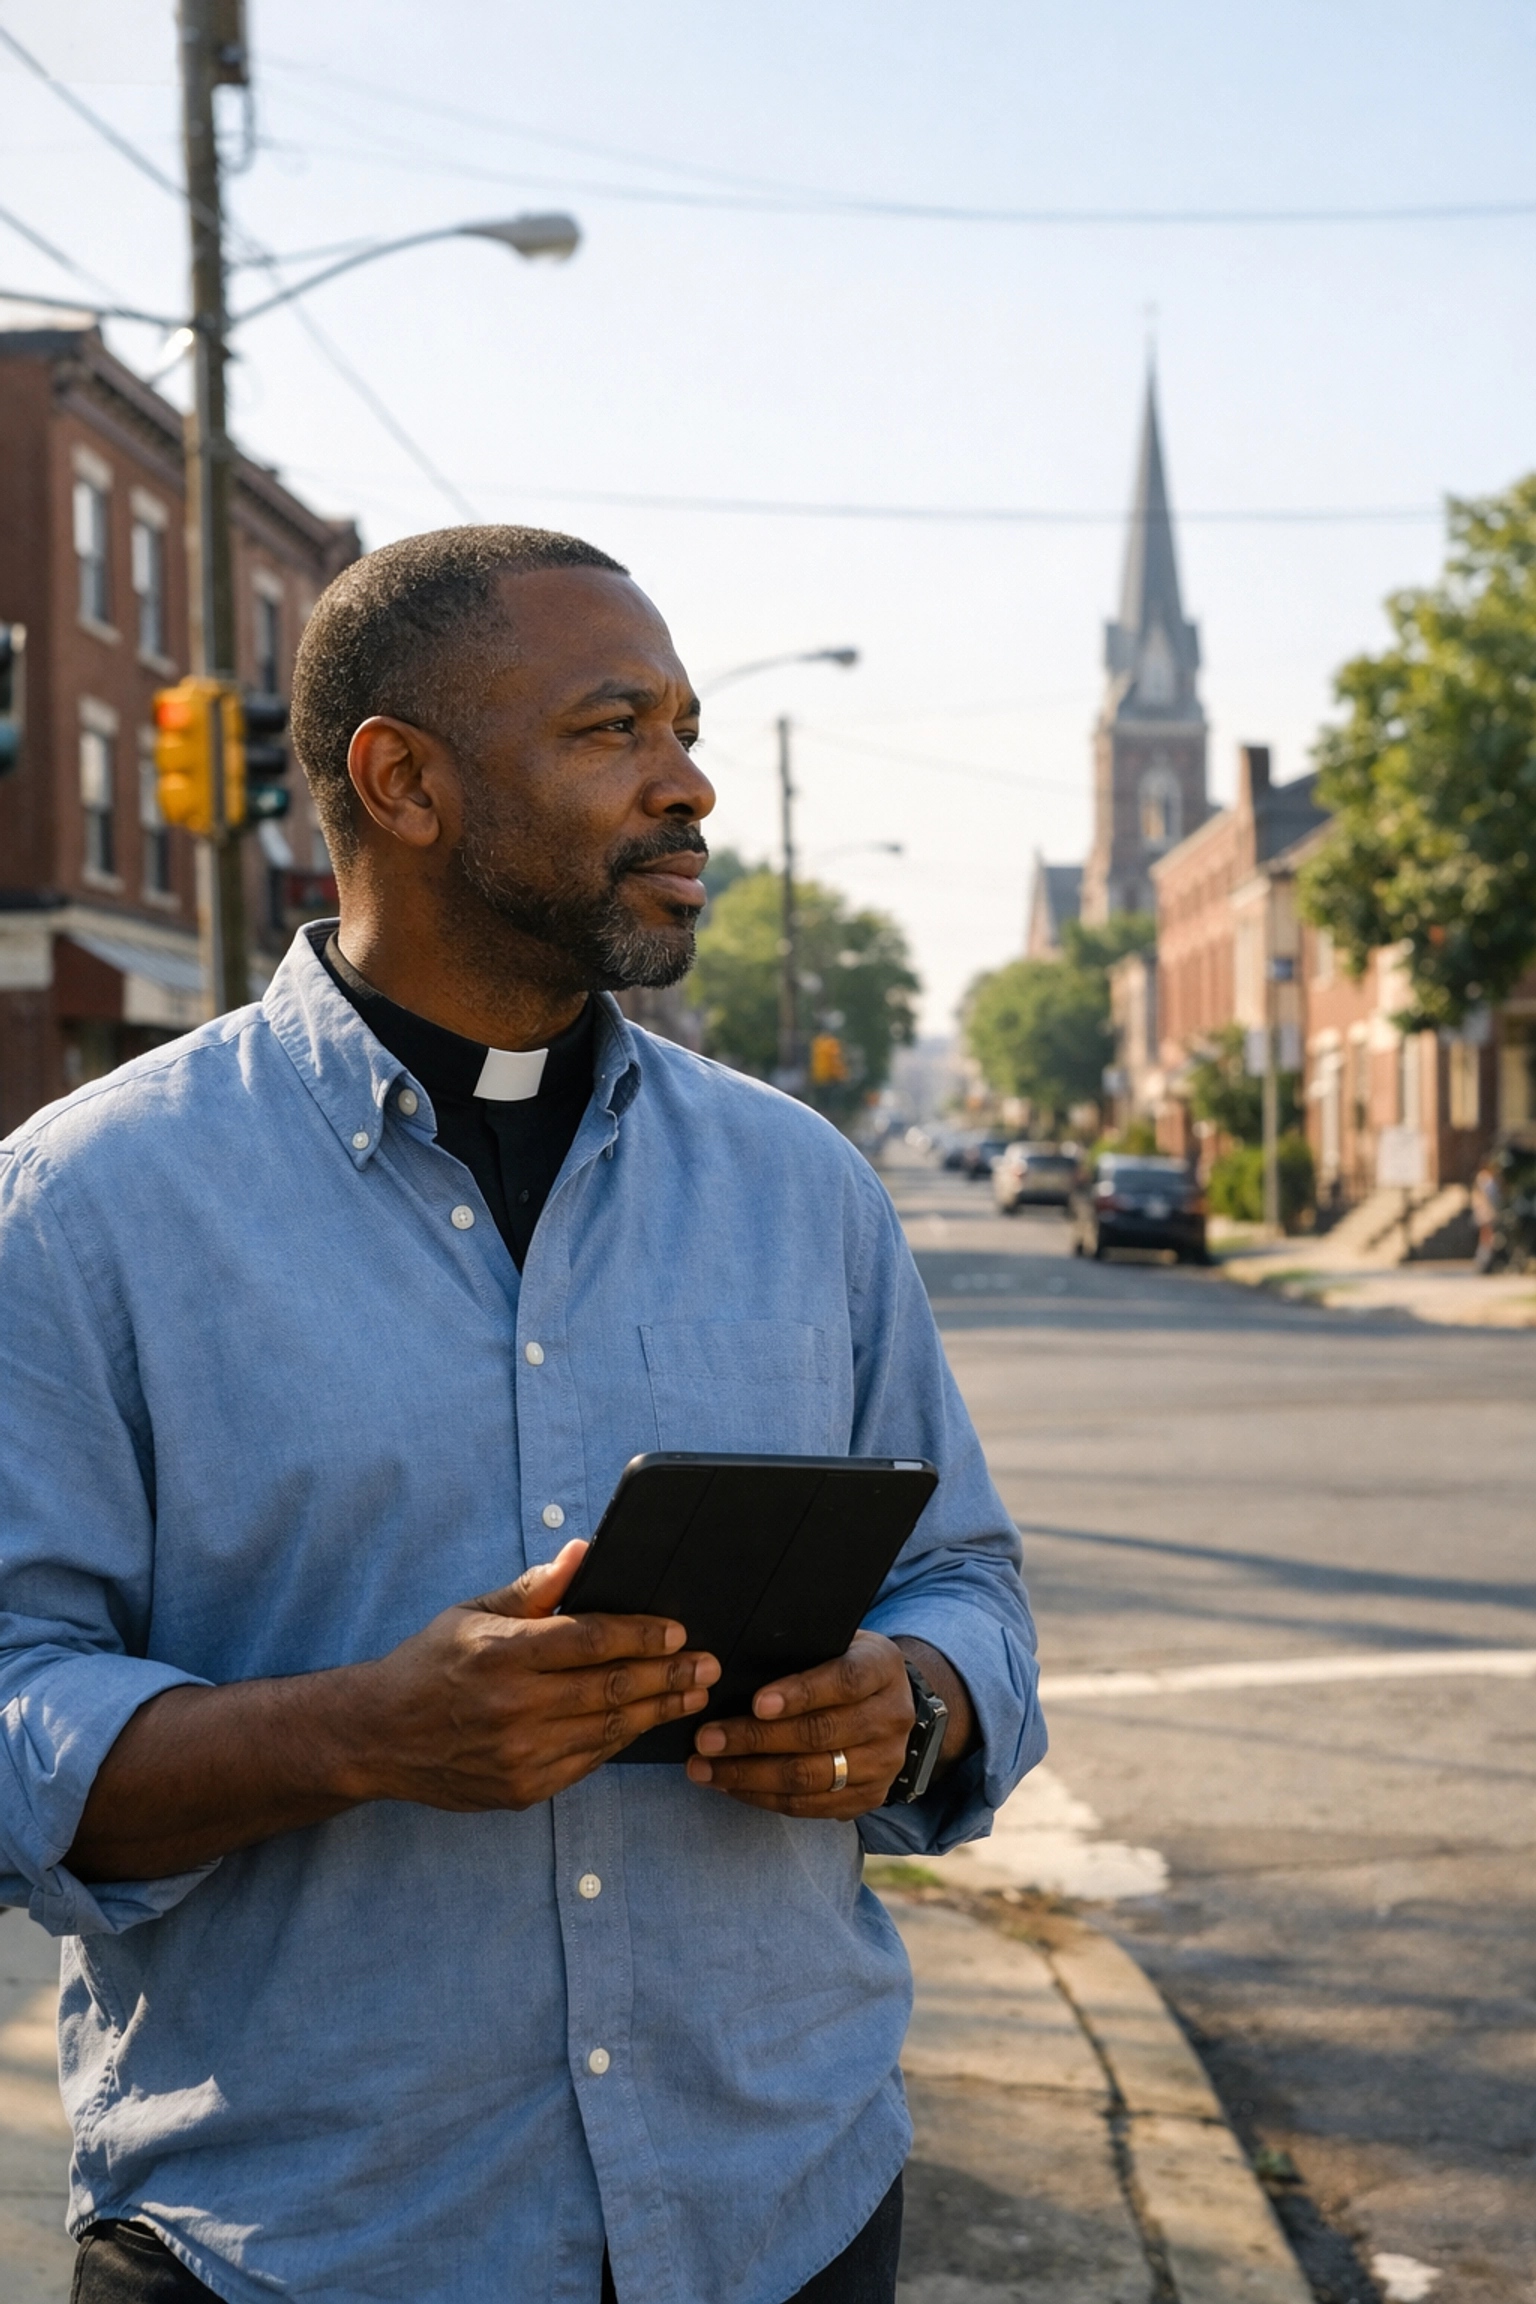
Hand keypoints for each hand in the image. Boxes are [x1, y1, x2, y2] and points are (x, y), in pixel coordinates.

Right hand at [347, 1540, 719, 1812]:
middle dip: (670, 1674)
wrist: (379, 1737)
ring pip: (609, 1728)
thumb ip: (536, 1588)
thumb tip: (585, 1551)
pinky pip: (590, 1761)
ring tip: (693, 1693)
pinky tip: (646, 1723)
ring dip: (659, 1710)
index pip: (591, 1640)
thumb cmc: (431, 1664)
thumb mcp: (474, 1611)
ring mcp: (520, 1754)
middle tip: (708, 1664)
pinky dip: (622, 1739)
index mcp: (503, 1654)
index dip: (642, 1635)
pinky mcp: (525, 1788)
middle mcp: (514, 1706)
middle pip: (612, 1687)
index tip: (678, 1631)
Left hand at [683, 1630, 913, 1818]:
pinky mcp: (870, 1797)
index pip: (844, 1681)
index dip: (800, 1693)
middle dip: (755, 1740)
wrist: (890, 1702)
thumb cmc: (844, 1662)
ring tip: (704, 1768)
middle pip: (820, 1735)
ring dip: (750, 1776)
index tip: (756, 1703)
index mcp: (883, 1668)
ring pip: (811, 1778)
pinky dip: (764, 1798)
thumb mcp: (836, 1641)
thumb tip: (734, 1666)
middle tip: (707, 1739)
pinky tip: (730, 1785)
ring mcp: (884, 1763)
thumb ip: (801, 1650)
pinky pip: (810, 1806)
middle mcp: (891, 1718)